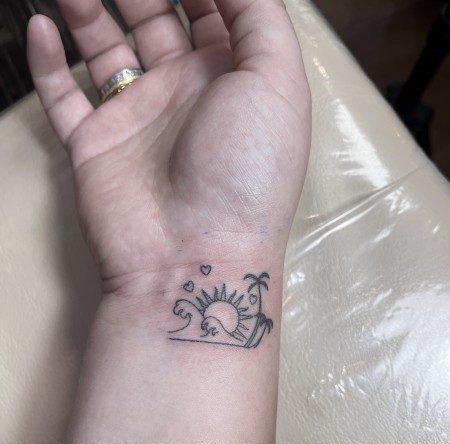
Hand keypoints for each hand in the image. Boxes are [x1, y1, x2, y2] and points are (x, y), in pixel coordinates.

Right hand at [28, 0, 310, 292]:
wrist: (195, 254)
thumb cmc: (246, 170)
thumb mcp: (276, 80)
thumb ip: (258, 15)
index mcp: (233, 79)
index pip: (212, 9)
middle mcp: (184, 94)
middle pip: (155, 18)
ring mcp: (137, 118)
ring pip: (105, 48)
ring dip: (88, 8)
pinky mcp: (95, 144)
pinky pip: (64, 98)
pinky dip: (48, 64)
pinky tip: (41, 27)